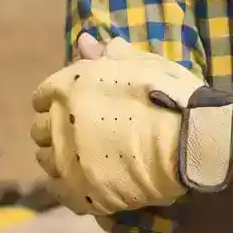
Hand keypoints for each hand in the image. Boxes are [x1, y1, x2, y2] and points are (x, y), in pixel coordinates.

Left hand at [30, 36, 232, 215]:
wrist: (192, 139)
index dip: (59, 100)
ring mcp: (67, 161)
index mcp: (69, 87)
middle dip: (57, 127)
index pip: (42, 96)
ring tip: (87, 157)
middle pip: (40, 129)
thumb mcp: (142, 64)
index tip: (77, 105)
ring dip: (61, 156)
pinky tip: (89, 179)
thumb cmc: (170, 94)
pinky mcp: (79, 192)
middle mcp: (58, 123)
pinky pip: (59, 190)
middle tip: (84, 131)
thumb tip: (83, 40)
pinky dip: (70, 185)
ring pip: (47, 160)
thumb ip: (107, 54)